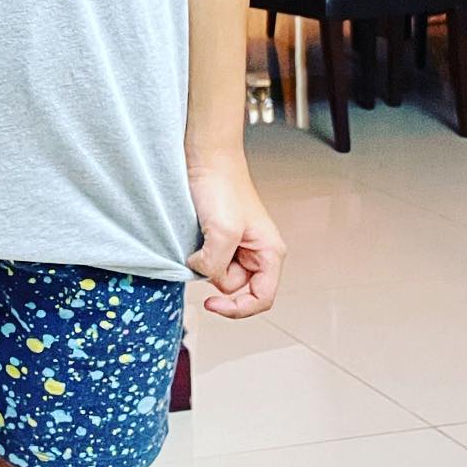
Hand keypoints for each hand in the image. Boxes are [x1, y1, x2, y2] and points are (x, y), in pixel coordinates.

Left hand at [185, 160, 285, 317]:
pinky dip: (198, 255)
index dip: (238, 308)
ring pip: (219, 274)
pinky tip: (196, 236)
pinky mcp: (219, 238)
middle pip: (236, 287)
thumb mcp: (222, 231)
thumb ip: (217, 264)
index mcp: (270, 252)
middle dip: (216, 276)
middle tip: (207, 251)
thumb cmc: (221, 185)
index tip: (211, 304)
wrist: (206, 158)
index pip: (261, 298)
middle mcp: (257, 252)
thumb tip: (204, 275)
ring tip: (202, 237)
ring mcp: (238, 246)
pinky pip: (208, 260)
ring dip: (206, 264)